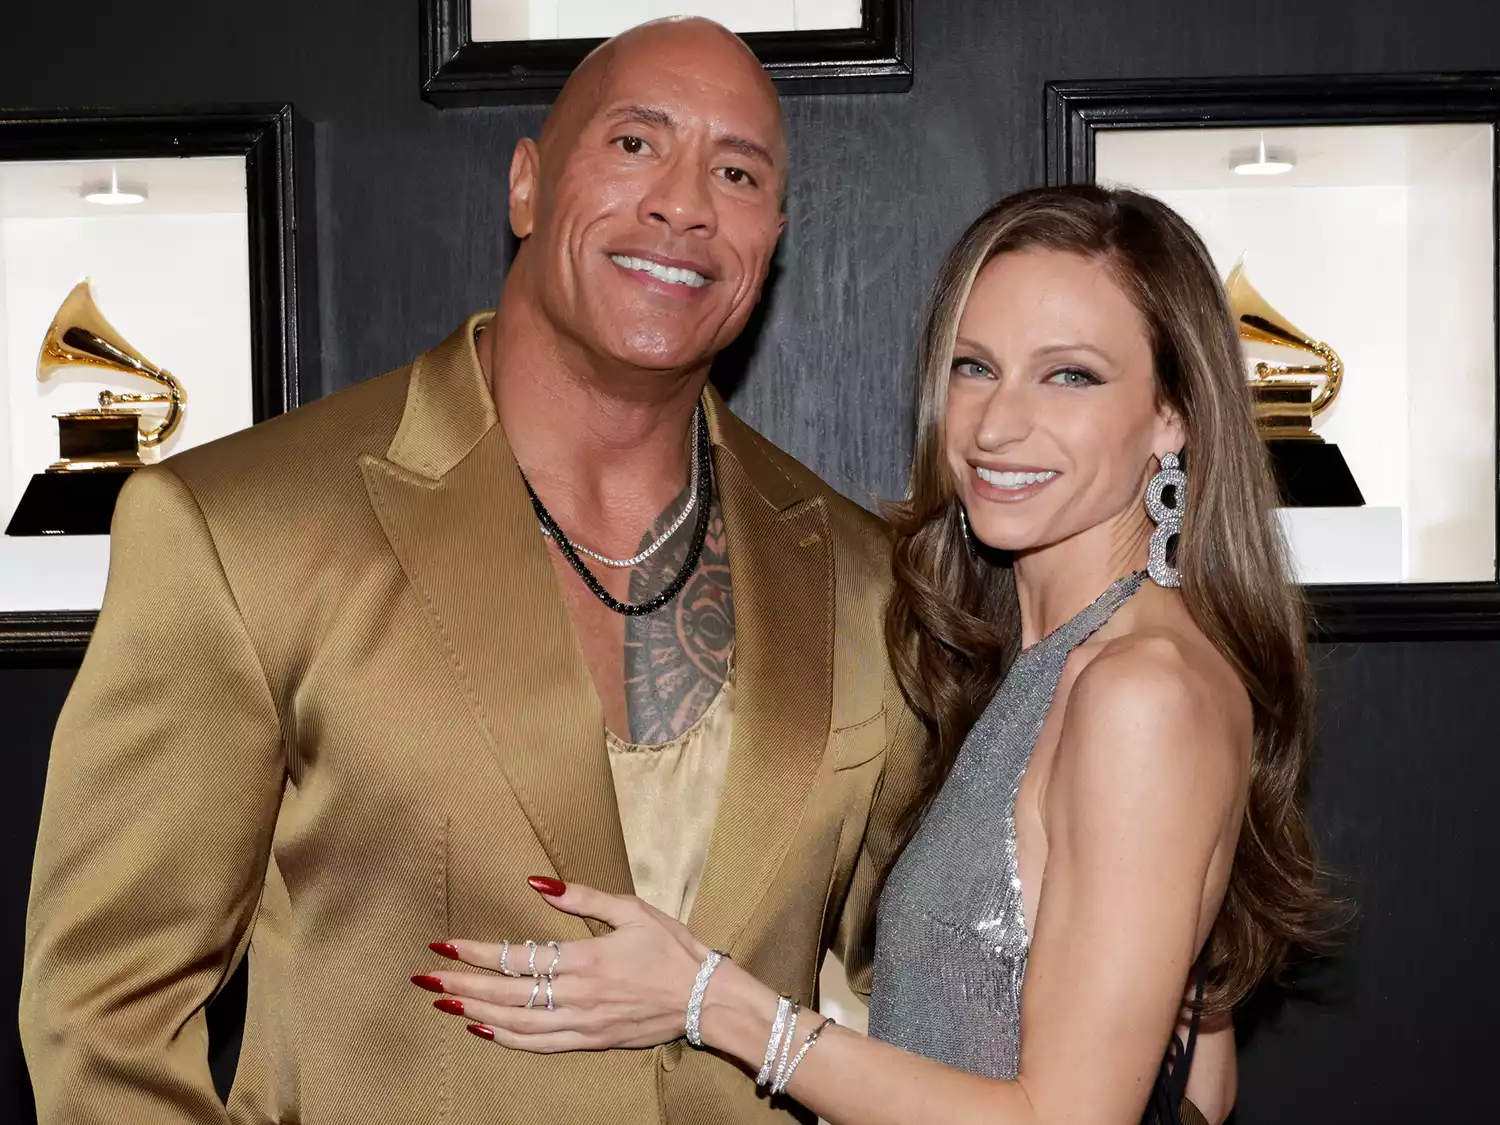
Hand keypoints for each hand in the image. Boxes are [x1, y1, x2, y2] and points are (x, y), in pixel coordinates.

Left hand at [413, 878, 710, 1051]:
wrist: (706, 999)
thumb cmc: (673, 948)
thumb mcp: (632, 910)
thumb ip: (582, 897)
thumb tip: (536, 882)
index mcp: (586, 959)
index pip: (517, 957)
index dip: (476, 951)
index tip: (444, 944)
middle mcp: (579, 995)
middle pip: (507, 994)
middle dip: (462, 985)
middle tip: (426, 978)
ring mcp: (584, 1023)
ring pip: (517, 1024)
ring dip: (477, 1013)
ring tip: (446, 1002)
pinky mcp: (592, 1041)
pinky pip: (541, 1044)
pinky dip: (508, 1040)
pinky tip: (484, 1030)